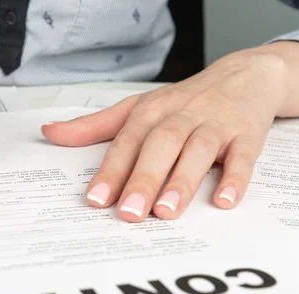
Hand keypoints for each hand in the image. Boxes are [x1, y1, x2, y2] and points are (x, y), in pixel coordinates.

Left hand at [42, 49, 288, 221]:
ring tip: (167, 211)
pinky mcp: (247, 134)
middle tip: (130, 213)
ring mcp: (215, 124)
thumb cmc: (185, 100)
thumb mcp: (138, 108)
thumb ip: (95, 126)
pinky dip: (235, 177)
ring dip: (183, 181)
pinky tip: (224, 200)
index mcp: (151, 112)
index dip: (111, 171)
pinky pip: (243, 156)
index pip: (127, 142)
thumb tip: (50, 134)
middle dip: (144, 179)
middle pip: (161, 145)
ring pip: (199, 150)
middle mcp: (181, 116)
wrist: (245, 75)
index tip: (95, 200)